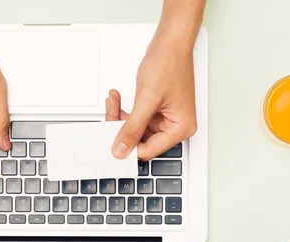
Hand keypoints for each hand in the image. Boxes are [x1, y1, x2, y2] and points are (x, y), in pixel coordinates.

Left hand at [108, 32, 196, 160]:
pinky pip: (137, 118)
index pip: (148, 150)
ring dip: (120, 117)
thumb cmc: (169, 63)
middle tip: (109, 114)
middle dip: (121, 128)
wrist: (171, 42)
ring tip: (113, 102)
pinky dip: (125, 110)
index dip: (128, 146)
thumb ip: (132, 128)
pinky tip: (117, 100)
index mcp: (180, 128)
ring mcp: (166, 118)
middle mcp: (176, 126)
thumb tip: (121, 150)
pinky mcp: (157, 111)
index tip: (111, 140)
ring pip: (136, 130)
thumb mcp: (146, 99)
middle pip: (141, 141)